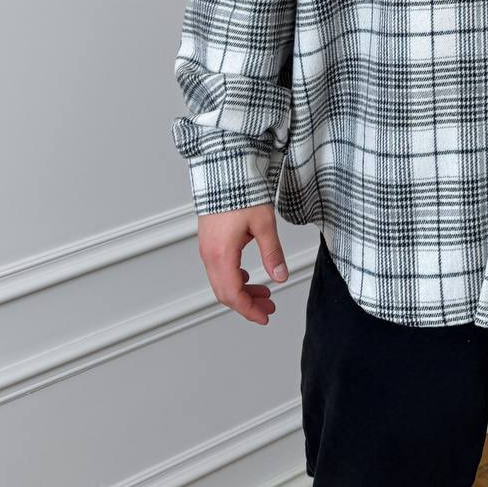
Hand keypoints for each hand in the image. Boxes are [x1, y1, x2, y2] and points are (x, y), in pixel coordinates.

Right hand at [197, 203, 289, 323]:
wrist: (223, 170)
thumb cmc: (240, 192)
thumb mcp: (263, 223)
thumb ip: (272, 252)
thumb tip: (280, 276)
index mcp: (221, 254)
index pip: (232, 294)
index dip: (248, 310)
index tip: (263, 317)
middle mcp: (209, 254)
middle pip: (225, 292)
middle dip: (247, 304)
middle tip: (268, 308)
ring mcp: (207, 248)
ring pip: (221, 281)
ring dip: (242, 291)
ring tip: (264, 294)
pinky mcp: (210, 241)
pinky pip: (219, 269)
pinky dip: (235, 278)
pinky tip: (248, 276)